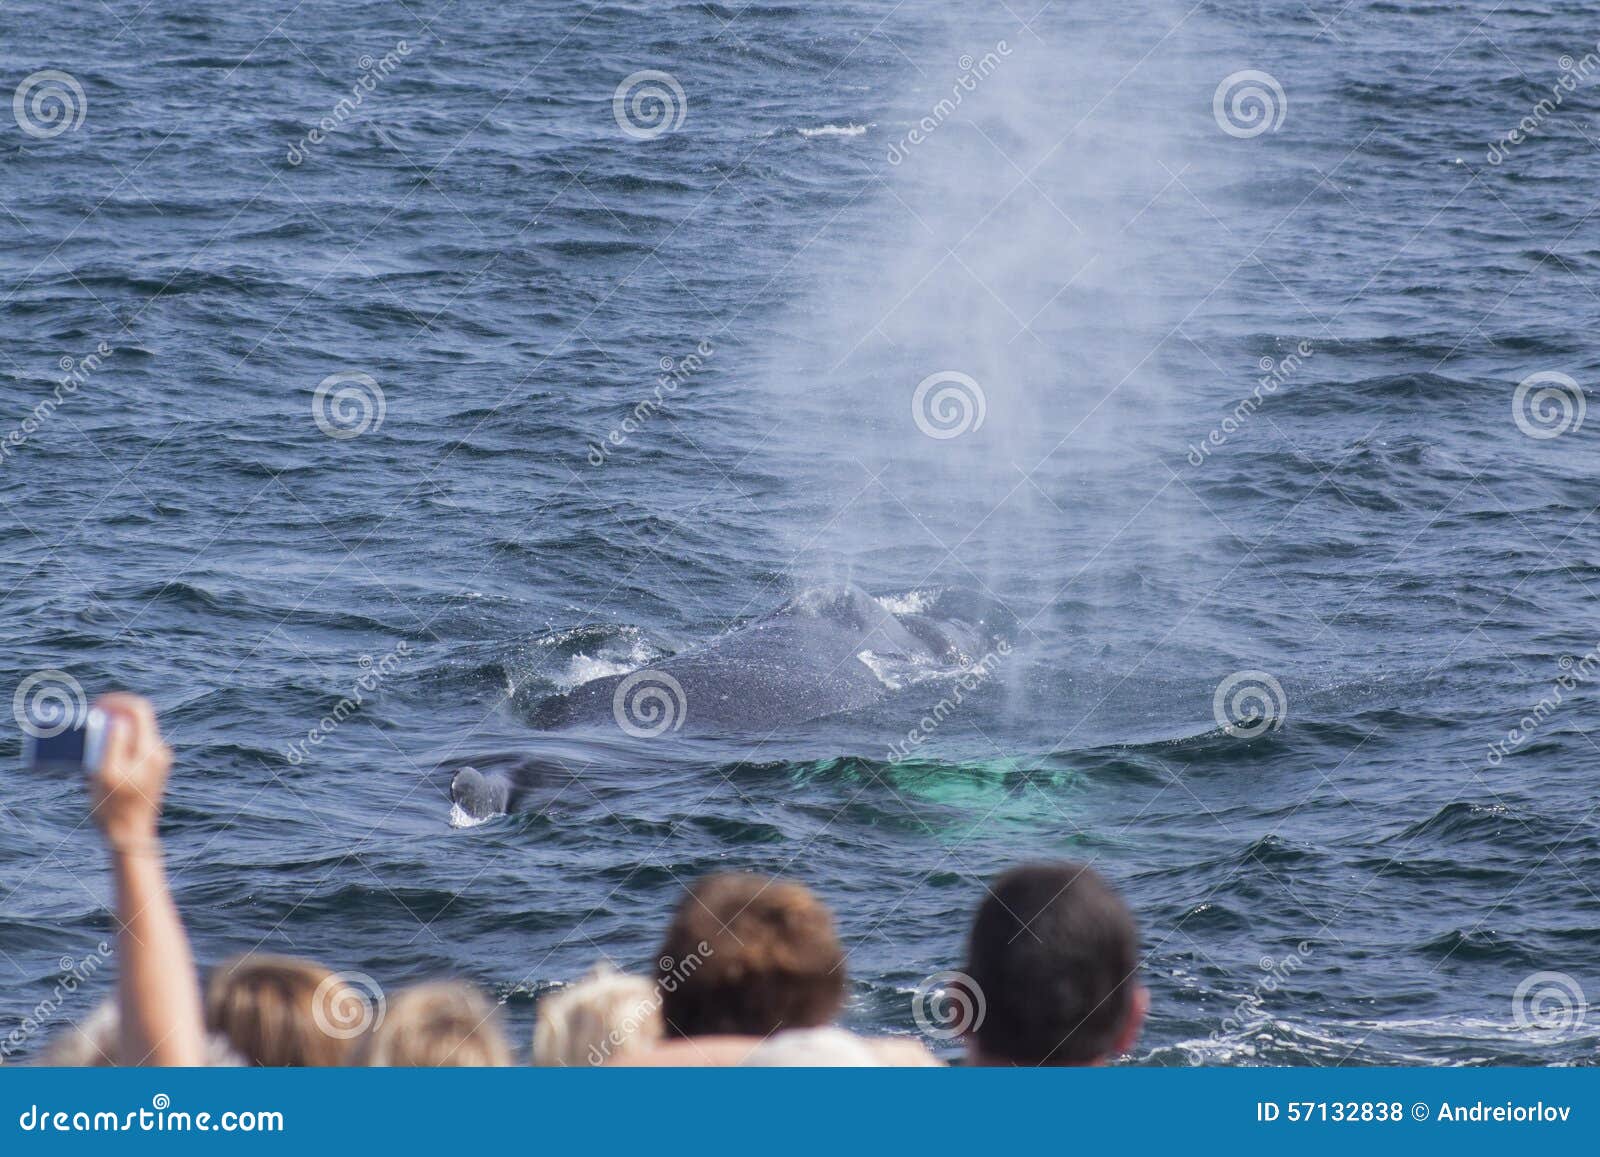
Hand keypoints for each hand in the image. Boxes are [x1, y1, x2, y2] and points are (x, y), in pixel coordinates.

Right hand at [89, 693, 172, 848]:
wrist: (131, 835)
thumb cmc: (115, 807)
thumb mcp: (106, 774)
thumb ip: (113, 744)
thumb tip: (118, 719)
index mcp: (149, 749)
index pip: (138, 708)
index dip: (116, 700)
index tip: (95, 705)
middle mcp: (158, 751)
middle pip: (137, 718)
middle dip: (112, 713)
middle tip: (90, 717)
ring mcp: (157, 760)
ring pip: (136, 731)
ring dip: (114, 727)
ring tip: (90, 735)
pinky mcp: (152, 769)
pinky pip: (135, 745)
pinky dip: (118, 741)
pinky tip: (99, 751)